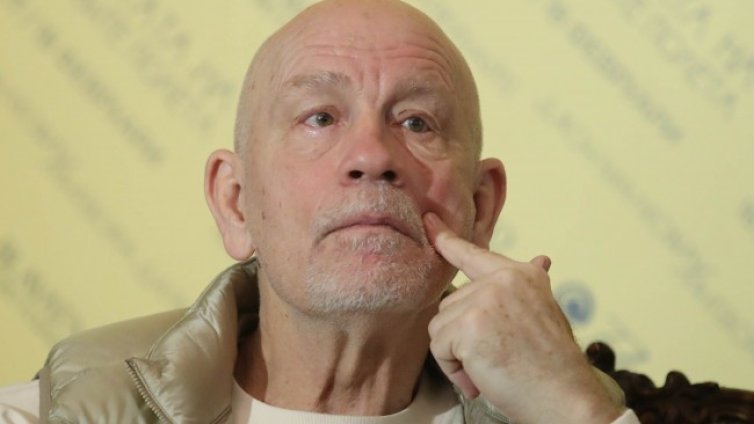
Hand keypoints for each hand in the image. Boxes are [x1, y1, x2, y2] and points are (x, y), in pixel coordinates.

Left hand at [424, 212, 622, 422]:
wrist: (568, 398)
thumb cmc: (555, 365)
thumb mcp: (544, 313)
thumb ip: (527, 289)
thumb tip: (541, 259)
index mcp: (520, 275)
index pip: (474, 253)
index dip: (447, 239)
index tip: (428, 219)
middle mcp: (502, 280)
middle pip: (450, 305)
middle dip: (462, 338)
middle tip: (494, 358)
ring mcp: (484, 300)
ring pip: (440, 328)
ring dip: (458, 357)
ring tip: (491, 369)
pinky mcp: (469, 326)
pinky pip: (439, 349)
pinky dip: (455, 371)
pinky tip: (483, 377)